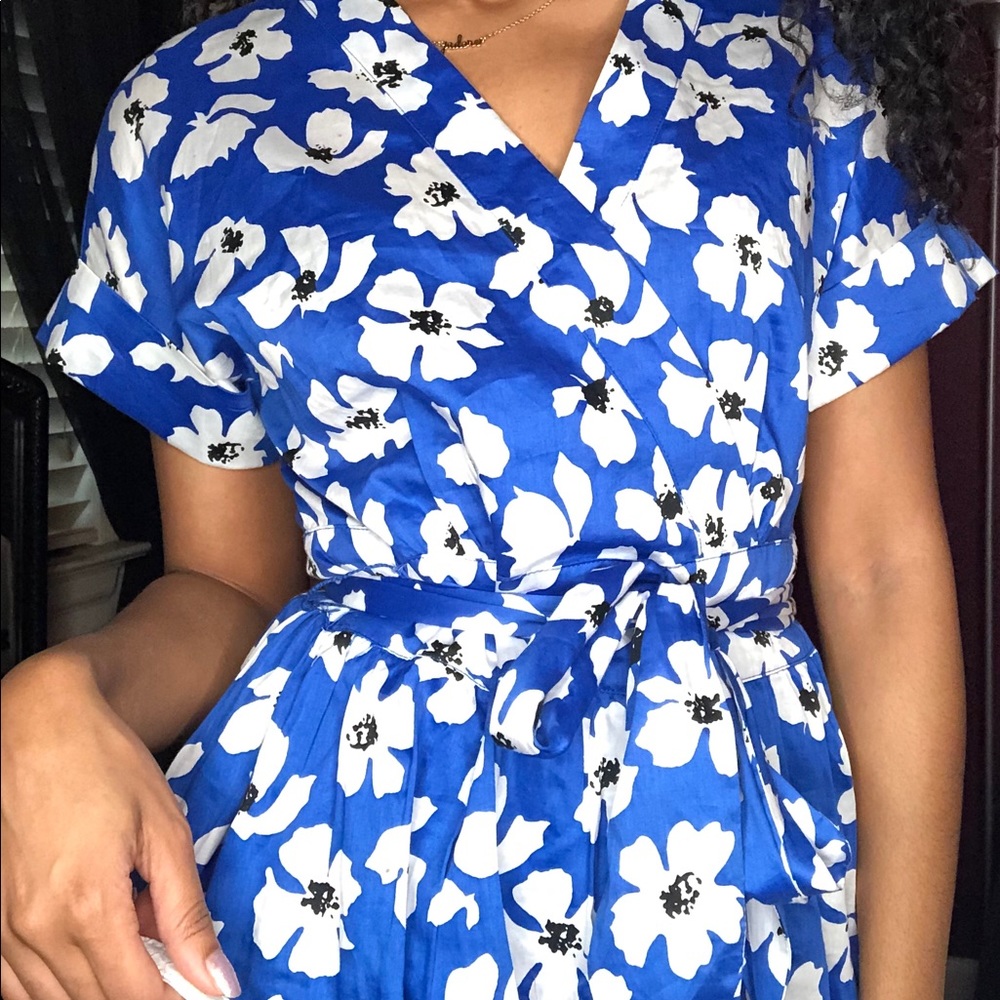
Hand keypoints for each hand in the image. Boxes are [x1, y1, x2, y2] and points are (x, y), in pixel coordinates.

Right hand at [0, 653, 239, 999]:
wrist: (36, 724)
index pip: (135, 995)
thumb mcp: (164, 831)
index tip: (205, 990)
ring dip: (102, 988)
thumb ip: (187, 913)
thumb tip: (216, 979)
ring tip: (139, 942)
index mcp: (88, 907)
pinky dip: (56, 983)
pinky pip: (17, 983)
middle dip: (145, 992)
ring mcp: (2, 928)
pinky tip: (91, 949)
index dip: (177, 999)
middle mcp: (36, 929)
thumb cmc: (104, 764)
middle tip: (177, 961)